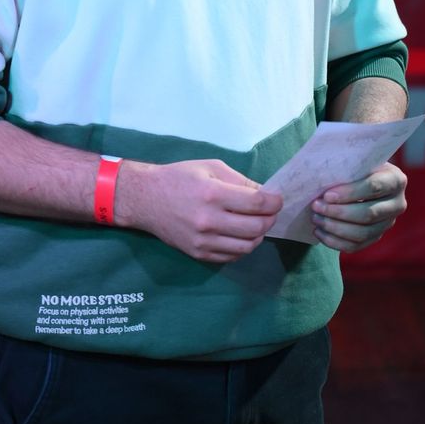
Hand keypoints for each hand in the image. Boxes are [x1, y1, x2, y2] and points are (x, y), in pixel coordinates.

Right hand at [118, 159, 282, 263]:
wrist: (146, 199)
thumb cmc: (179, 177)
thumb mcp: (210, 167)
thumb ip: (239, 181)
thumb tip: (265, 193)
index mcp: (212, 194)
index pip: (257, 203)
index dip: (274, 202)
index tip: (278, 199)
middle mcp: (209, 220)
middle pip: (256, 227)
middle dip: (270, 219)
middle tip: (270, 212)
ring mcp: (203, 241)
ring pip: (247, 246)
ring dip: (258, 235)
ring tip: (257, 224)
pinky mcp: (199, 254)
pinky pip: (231, 256)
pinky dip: (242, 246)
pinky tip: (240, 234)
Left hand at [310, 161, 407, 252]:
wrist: (361, 179)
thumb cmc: (354, 164)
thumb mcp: (355, 158)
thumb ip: (345, 164)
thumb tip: (320, 174)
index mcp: (396, 179)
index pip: (374, 187)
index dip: (349, 193)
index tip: (327, 195)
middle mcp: (397, 203)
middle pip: (368, 214)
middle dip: (338, 212)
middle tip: (316, 206)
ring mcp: (388, 223)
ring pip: (362, 233)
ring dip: (335, 228)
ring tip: (316, 218)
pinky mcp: (376, 237)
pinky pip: (356, 245)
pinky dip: (335, 242)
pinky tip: (319, 232)